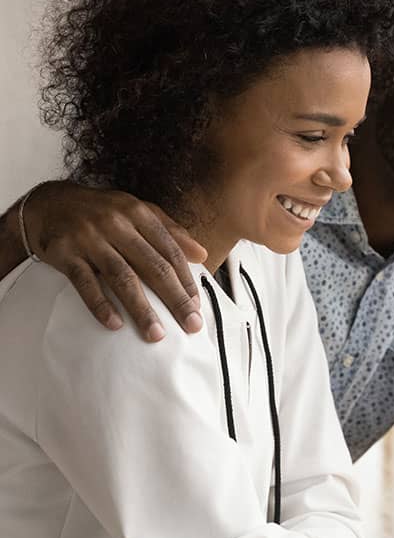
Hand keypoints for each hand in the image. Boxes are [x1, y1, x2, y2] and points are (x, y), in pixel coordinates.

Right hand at [23, 181, 206, 341]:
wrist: (48, 203)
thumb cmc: (102, 213)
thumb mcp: (137, 212)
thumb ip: (170, 231)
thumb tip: (201, 254)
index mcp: (139, 214)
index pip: (170, 251)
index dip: (186, 280)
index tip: (197, 306)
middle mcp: (116, 224)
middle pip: (153, 266)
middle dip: (175, 299)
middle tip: (191, 324)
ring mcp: (89, 238)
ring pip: (122, 277)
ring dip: (141, 309)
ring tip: (156, 334)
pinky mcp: (65, 252)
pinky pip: (84, 282)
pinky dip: (100, 305)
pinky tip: (115, 324)